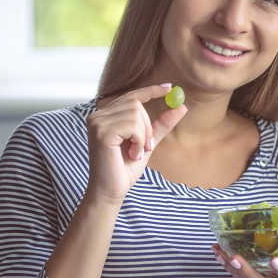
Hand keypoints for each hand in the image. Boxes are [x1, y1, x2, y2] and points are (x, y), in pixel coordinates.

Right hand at [85, 84, 187, 203]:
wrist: (112, 190)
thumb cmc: (126, 168)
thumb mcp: (147, 142)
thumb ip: (161, 124)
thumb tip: (181, 106)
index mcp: (106, 116)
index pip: (130, 96)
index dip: (151, 90)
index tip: (170, 87)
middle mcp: (97, 115)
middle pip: (136, 103)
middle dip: (147, 127)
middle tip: (146, 147)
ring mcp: (97, 122)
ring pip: (136, 114)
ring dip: (143, 136)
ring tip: (135, 152)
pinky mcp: (101, 132)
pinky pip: (133, 126)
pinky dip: (139, 141)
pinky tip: (131, 154)